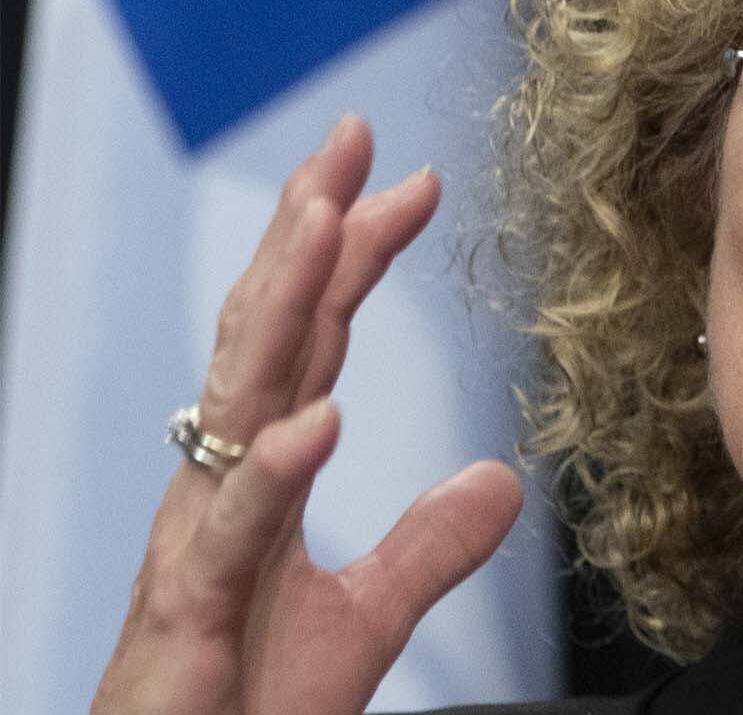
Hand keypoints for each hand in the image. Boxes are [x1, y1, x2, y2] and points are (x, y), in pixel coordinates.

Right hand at [93, 116, 522, 714]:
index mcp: (261, 475)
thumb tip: (499, 483)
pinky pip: (236, 530)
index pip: (313, 340)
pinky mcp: (189, 610)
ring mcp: (199, 539)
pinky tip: (317, 418)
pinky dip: (275, 468)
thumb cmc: (243, 709)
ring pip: (239, 398)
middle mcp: (221, 485)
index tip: (412, 184)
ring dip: (284, 306)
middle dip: (306, 231)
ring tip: (328, 221)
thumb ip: (428, 547)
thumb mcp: (363, 619)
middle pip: (267, 334)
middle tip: (351, 139)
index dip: (356, 259)